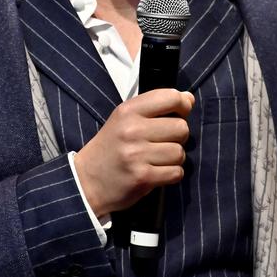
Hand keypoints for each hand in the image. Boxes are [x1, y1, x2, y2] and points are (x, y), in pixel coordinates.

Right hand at [73, 88, 194, 217]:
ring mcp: (137, 154)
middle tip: (163, 141)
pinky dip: (171, 174)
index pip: (170, 97)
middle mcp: (132, 130)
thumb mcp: (125, 118)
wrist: (87, 179)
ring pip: (180, 152)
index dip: (183, 105)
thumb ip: (155, 106)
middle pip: (181, 128)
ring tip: (157, 158)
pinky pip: (176, 172)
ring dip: (174, 158)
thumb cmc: (111, 146)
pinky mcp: (143, 177)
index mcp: (128, 110)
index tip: (181, 112)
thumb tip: (189, 99)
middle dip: (178, 136)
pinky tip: (157, 171)